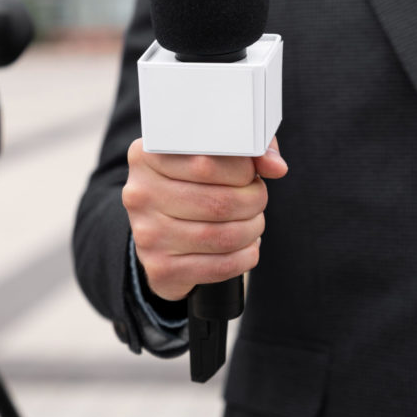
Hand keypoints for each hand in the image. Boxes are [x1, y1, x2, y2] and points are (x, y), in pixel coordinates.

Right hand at [122, 137, 287, 301]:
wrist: (158, 232)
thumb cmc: (190, 185)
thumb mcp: (211, 155)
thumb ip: (245, 150)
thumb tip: (275, 166)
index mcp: (147, 156)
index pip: (206, 162)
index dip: (242, 170)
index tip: (250, 173)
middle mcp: (140, 194)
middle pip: (219, 202)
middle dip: (253, 201)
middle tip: (258, 198)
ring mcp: (147, 234)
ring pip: (222, 236)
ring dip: (252, 229)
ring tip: (253, 221)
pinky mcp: (160, 267)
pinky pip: (220, 267)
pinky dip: (245, 257)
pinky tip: (246, 246)